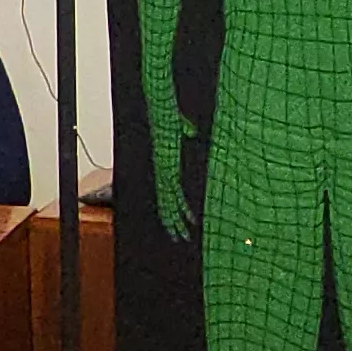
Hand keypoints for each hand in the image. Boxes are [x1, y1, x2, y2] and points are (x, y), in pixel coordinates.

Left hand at [148, 106, 193, 239]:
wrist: (161, 112)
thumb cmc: (169, 116)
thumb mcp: (180, 127)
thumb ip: (185, 131)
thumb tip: (190, 132)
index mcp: (164, 166)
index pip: (166, 194)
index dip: (169, 208)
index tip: (173, 222)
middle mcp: (162, 173)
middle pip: (166, 205)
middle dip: (172, 222)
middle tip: (178, 238)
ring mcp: (165, 173)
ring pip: (170, 205)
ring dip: (176, 222)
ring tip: (182, 237)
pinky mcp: (169, 171)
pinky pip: (175, 196)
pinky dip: (182, 210)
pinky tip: (190, 222)